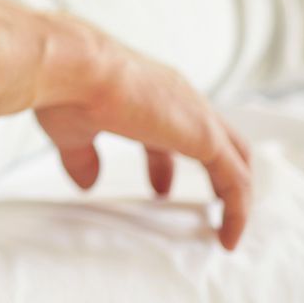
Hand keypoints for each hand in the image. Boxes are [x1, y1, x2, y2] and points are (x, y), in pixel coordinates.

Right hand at [35, 22, 252, 249]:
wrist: (73, 67)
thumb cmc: (66, 86)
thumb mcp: (72, 131)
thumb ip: (83, 158)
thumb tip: (87, 183)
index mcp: (146, 91)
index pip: (168, 128)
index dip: (165, 163)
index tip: (159, 189)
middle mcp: (178, 97)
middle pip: (217, 138)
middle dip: (215, 172)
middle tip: (209, 204)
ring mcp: (195, 113)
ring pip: (235, 156)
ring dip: (232, 192)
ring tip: (226, 228)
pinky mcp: (206, 136)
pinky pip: (236, 181)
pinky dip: (237, 210)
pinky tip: (226, 235)